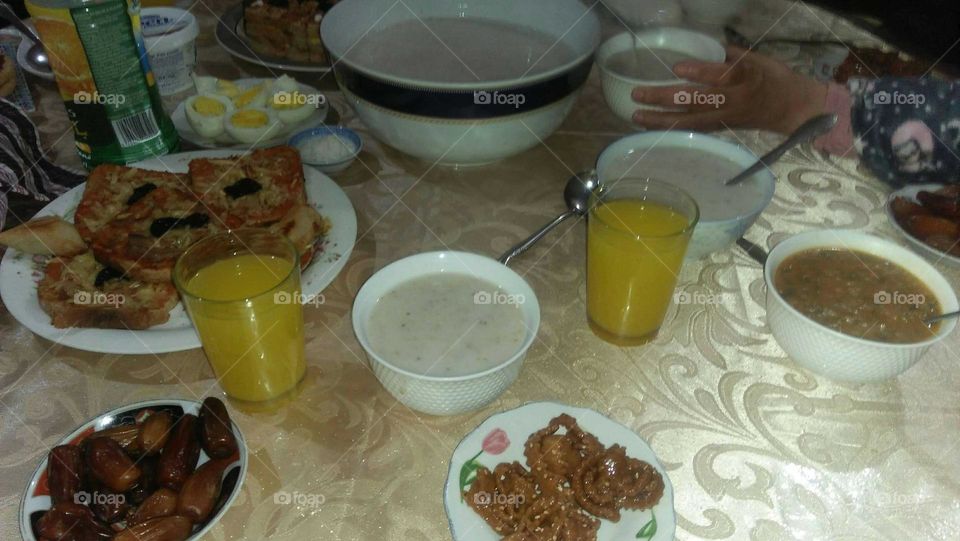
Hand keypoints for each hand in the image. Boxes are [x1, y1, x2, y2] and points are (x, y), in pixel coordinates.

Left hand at [631, 46, 829, 133]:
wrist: (792, 108)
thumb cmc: (774, 78)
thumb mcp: (757, 59)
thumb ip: (729, 54)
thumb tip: (702, 47)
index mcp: (745, 79)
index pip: (719, 76)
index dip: (698, 72)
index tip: (676, 67)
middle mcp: (733, 101)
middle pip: (696, 101)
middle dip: (665, 98)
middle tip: (638, 94)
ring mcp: (725, 118)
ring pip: (690, 120)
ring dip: (661, 119)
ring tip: (636, 116)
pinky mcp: (721, 129)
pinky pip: (693, 129)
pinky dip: (672, 129)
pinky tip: (652, 127)